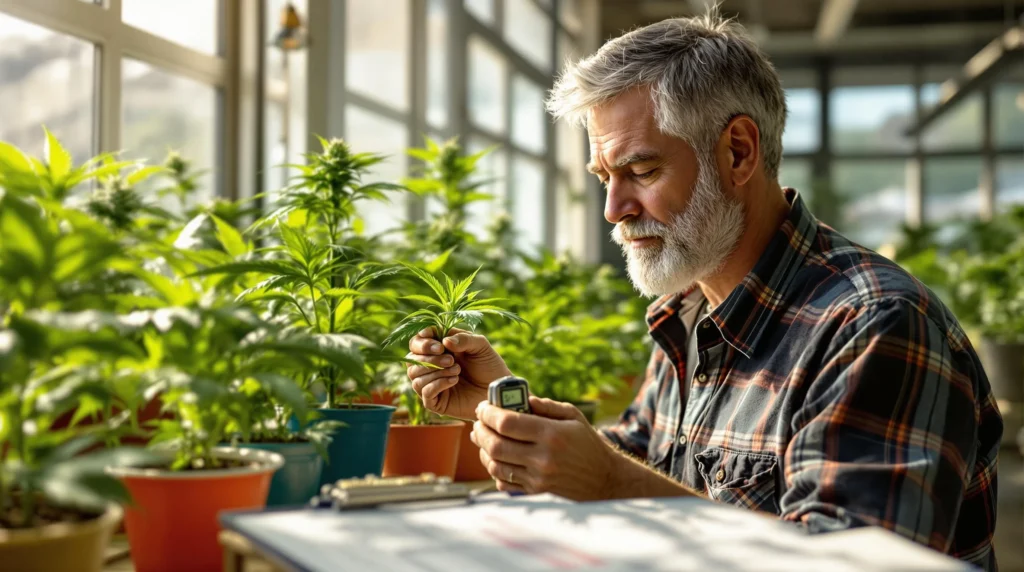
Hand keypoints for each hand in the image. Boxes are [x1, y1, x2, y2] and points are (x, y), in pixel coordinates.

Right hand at [406, 327, 511, 419]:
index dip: (422, 341)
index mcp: (438, 349)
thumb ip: (463, 338)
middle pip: (411, 358)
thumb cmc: (490, 366)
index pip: (417, 342)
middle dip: (429, 357)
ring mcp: (431, 384)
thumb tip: (444, 341)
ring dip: (435, 371)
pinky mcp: (436, 401)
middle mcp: (431, 366)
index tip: (438, 343)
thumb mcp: (480, 346)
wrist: (498, 390)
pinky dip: (437, 384)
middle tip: (451, 359)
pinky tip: (454, 380)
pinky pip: (424, 391)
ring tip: (457, 370)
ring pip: (415, 375)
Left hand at [471, 396, 615, 500]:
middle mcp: (543, 458)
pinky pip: (503, 482)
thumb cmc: (587, 442)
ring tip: (483, 438)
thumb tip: (520, 398)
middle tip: (478, 423)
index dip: (488, 413)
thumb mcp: (573, 415)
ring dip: (483, 450)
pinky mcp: (536, 491)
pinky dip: (494, 470)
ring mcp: (538, 478)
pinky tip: (496, 458)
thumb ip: (545, 405)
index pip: (507, 422)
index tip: (483, 407)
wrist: (604, 478)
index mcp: (551, 434)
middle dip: (481, 431)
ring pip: (495, 466)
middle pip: (496, 445)